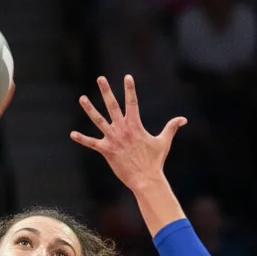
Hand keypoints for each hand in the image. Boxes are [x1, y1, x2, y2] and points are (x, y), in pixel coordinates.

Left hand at [71, 75, 186, 192]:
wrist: (146, 179)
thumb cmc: (155, 161)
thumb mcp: (164, 142)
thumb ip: (171, 127)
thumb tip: (184, 119)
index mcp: (135, 125)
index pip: (132, 102)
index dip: (130, 89)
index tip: (127, 77)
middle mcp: (122, 129)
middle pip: (112, 106)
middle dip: (106, 91)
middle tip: (101, 78)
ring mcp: (113, 139)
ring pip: (98, 120)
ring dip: (89, 109)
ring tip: (82, 98)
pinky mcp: (106, 151)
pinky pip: (92, 143)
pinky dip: (82, 139)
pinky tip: (72, 134)